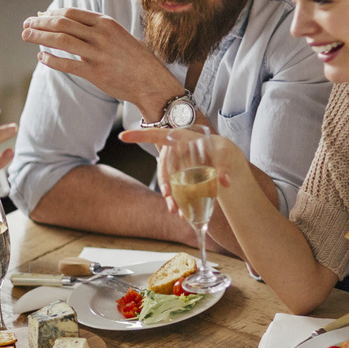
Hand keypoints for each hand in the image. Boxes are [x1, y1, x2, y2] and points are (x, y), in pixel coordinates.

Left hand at [22, 7, 181, 116]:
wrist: (150, 80)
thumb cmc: (133, 58)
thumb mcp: (118, 35)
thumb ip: (96, 29)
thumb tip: (69, 24)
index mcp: (106, 23)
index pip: (71, 13)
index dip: (52, 13)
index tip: (39, 16)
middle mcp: (101, 35)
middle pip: (62, 24)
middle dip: (40, 23)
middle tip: (26, 23)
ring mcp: (97, 54)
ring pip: (61, 41)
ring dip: (40, 37)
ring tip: (26, 35)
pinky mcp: (95, 73)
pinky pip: (67, 64)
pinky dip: (51, 60)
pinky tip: (41, 57)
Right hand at [120, 126, 247, 214]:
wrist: (226, 160)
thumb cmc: (223, 150)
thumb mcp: (226, 154)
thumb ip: (224, 166)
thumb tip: (225, 182)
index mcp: (181, 139)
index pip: (157, 135)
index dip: (140, 135)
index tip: (122, 136)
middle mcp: (175, 151)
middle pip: (163, 166)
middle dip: (164, 182)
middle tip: (169, 195)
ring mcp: (175, 165)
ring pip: (167, 180)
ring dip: (169, 196)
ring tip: (175, 210)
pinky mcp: (179, 176)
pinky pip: (174, 188)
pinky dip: (177, 200)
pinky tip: (181, 212)